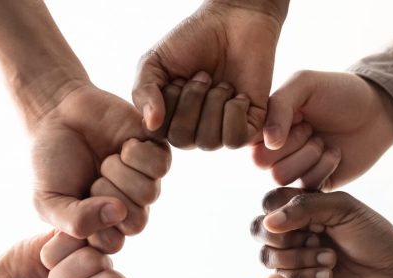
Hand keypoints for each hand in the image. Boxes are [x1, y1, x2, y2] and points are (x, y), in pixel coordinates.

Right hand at [31, 84, 170, 252]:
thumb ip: (74, 222)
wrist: (57, 114)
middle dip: (108, 196)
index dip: (94, 222)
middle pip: (137, 222)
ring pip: (149, 194)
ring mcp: (144, 180)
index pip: (113, 242)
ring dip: (120, 172)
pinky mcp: (156, 152)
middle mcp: (128, 205)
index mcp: (103, 224)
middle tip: (93, 177)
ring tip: (106, 159)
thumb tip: (119, 212)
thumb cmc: (51, 161)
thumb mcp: (48, 201)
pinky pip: (161, 166)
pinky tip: (123, 145)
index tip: (76, 198)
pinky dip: (137, 153)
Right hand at [134, 0, 285, 148]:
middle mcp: (194, 131)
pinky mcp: (249, 127)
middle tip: (203, 75)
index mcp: (169, 119)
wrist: (233, 22)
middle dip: (191, 100)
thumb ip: (143, 91)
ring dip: (214, 103)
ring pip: (209, 142)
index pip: (157, 133)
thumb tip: (151, 124)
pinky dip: (234, 113)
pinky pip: (235, 140)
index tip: (179, 76)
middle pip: (182, 140)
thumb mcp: (155, 61)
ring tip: (222, 82)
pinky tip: (239, 94)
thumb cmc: (191, 41)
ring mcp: (221, 131)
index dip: (167, 102)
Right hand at [251, 188, 392, 277]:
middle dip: (285, 236)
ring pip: (267, 256)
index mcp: (301, 208)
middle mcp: (292, 232)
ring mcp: (293, 259)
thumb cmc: (373, 236)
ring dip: (300, 257)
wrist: (392, 274)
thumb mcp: (343, 208)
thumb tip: (268, 222)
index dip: (280, 210)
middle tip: (316, 237)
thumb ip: (304, 206)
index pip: (269, 202)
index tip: (312, 217)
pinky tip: (331, 276)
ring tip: (331, 260)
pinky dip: (308, 276)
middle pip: (258, 229)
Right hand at [254, 71, 392, 189]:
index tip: (294, 115)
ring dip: (308, 155)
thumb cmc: (338, 92)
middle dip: (291, 143)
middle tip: (311, 128)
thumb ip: (279, 105)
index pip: (244, 138)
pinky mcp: (313, 185)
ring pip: (280, 177)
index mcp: (264, 124)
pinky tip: (334, 153)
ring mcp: (292, 169)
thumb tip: (268, 142)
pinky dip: (324, 168)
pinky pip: (305, 187)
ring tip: (323, 141)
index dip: (268, 130)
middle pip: (260, 162)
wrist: (376, 112)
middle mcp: (273, 149)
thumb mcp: (304, 84)